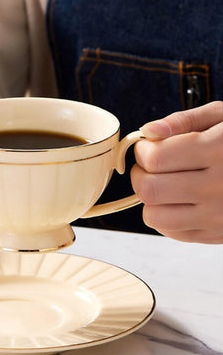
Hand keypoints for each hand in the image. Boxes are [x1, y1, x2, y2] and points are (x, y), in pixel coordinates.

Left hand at [131, 101, 222, 243]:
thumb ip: (183, 120)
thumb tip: (149, 131)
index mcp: (218, 151)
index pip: (155, 159)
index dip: (142, 151)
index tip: (147, 146)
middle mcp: (218, 187)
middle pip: (150, 189)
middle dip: (139, 174)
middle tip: (149, 165)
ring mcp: (218, 216)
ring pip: (154, 216)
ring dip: (149, 198)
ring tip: (162, 183)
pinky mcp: (216, 234)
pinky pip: (171, 232)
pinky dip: (163, 216)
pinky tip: (176, 199)